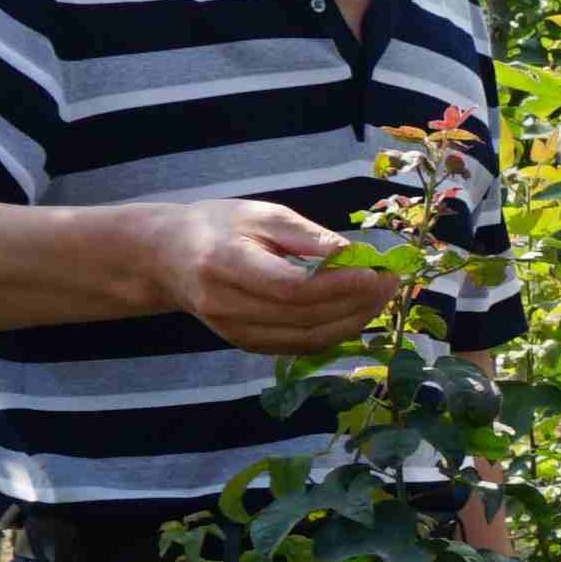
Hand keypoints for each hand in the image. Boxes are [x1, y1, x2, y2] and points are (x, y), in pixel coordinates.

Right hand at [146, 197, 391, 357]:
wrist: (170, 259)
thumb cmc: (219, 226)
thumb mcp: (263, 215)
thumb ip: (309, 237)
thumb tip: (357, 256)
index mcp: (225, 264)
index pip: (292, 287)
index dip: (340, 284)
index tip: (376, 271)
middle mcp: (226, 305)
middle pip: (305, 317)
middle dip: (357, 303)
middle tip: (391, 283)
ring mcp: (233, 332)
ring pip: (308, 339)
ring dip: (353, 321)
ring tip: (381, 297)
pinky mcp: (246, 345)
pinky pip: (300, 346)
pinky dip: (335, 332)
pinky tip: (356, 312)